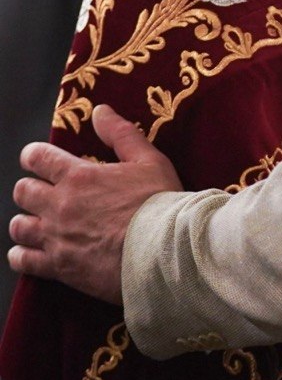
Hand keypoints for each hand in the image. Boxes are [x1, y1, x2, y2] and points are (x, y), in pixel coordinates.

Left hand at [8, 104, 182, 303]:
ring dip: (25, 221)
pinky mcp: (59, 267)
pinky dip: (21, 255)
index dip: (34, 155)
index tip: (39, 159)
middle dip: (30, 188)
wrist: (164, 252)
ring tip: (38, 222)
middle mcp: (60, 206)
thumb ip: (120, 133)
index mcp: (79, 176)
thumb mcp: (149, 160)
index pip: (37, 157)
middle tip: (45, 191)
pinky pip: (23, 261)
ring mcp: (57, 238)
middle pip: (22, 191)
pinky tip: (29, 253)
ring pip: (18, 226)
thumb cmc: (160, 203)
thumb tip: (100, 111)